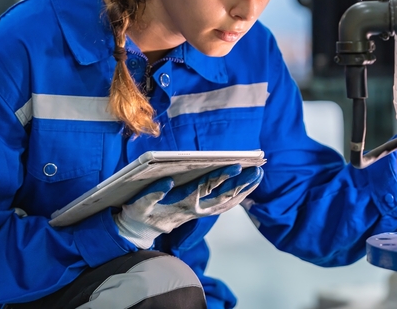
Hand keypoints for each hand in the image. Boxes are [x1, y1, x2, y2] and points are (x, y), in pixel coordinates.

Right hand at [114, 164, 263, 248]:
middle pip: (223, 196)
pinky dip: (238, 196)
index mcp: (182, 203)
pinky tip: (247, 186)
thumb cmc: (140, 213)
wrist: (141, 231)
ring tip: (258, 174)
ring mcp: (200, 212)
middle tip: (257, 170)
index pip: (206, 188)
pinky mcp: (202, 212)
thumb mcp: (138, 205)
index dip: (222, 176)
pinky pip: (224, 205)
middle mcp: (195, 209)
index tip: (236, 165)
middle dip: (241, 183)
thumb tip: (166, 181)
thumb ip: (151, 194)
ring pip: (227, 202)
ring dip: (244, 189)